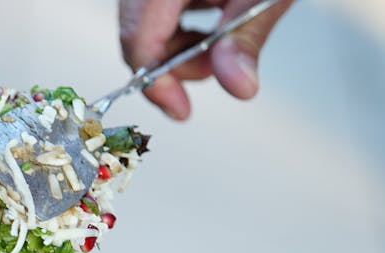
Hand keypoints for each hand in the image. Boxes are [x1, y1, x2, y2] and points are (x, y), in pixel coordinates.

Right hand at [118, 0, 293, 119]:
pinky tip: (215, 12)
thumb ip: (247, 34)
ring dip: (180, 40)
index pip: (139, 39)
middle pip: (137, 31)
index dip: (156, 82)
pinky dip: (183, 15)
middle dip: (173, 61)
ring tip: (221, 38)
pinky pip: (158, 1)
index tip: (180, 109)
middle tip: (213, 70)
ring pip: (146, 18)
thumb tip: (237, 85)